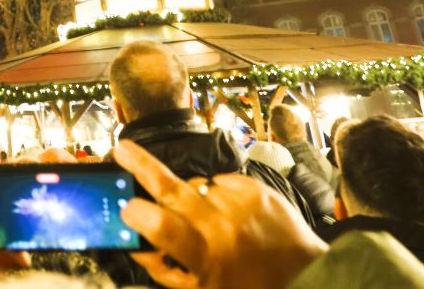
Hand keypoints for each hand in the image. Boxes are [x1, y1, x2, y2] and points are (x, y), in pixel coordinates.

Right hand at [116, 140, 325, 288]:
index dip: (139, 214)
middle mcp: (222, 226)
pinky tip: (227, 211)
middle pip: (173, 188)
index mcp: (205, 257)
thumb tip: (134, 240)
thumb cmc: (245, 287)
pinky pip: (220, 181)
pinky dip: (216, 193)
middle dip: (141, 165)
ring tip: (206, 218)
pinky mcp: (256, 189)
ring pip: (195, 185)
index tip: (127, 208)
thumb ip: (161, 267)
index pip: (163, 226)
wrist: (302, 275)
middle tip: (121, 149)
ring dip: (190, 196)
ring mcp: (240, 203)